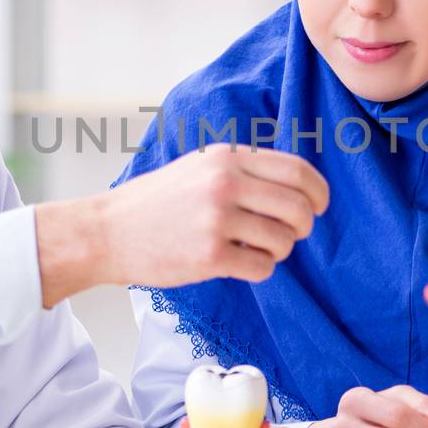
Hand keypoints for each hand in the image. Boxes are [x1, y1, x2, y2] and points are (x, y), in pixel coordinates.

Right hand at [35, 144, 328, 304]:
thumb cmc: (157, 202)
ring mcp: (217, 220)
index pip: (297, 170)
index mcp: (227, 157)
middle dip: (304, 226)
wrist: (107, 231)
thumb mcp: (200, 167)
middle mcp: (225, 183)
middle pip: (299, 207)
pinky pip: (262, 267)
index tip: (319, 206)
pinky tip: (240, 263)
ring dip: (279, 250)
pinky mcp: (210, 255)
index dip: (319, 192)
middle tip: (291, 234)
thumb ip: (244, 169)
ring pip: (284, 240)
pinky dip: (259, 269)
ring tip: (256, 249)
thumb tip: (299, 185)